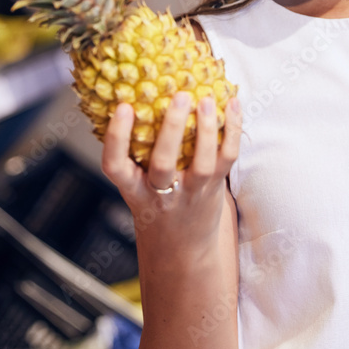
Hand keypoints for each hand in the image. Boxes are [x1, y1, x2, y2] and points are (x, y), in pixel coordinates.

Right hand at [101, 92, 241, 252]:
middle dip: (171, 128)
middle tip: (179, 96)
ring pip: (202, 163)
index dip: (117, 137)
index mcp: (133, 190)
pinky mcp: (214, 189)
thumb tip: (137, 99)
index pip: (115, 166)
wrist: (181, 253)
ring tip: (207, 99)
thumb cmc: (156, 209)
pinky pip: (227, 159)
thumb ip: (134, 156)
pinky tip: (234, 105)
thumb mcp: (136, 188)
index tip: (122, 107)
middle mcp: (160, 193)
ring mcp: (191, 192)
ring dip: (206, 129)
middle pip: (163, 162)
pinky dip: (232, 131)